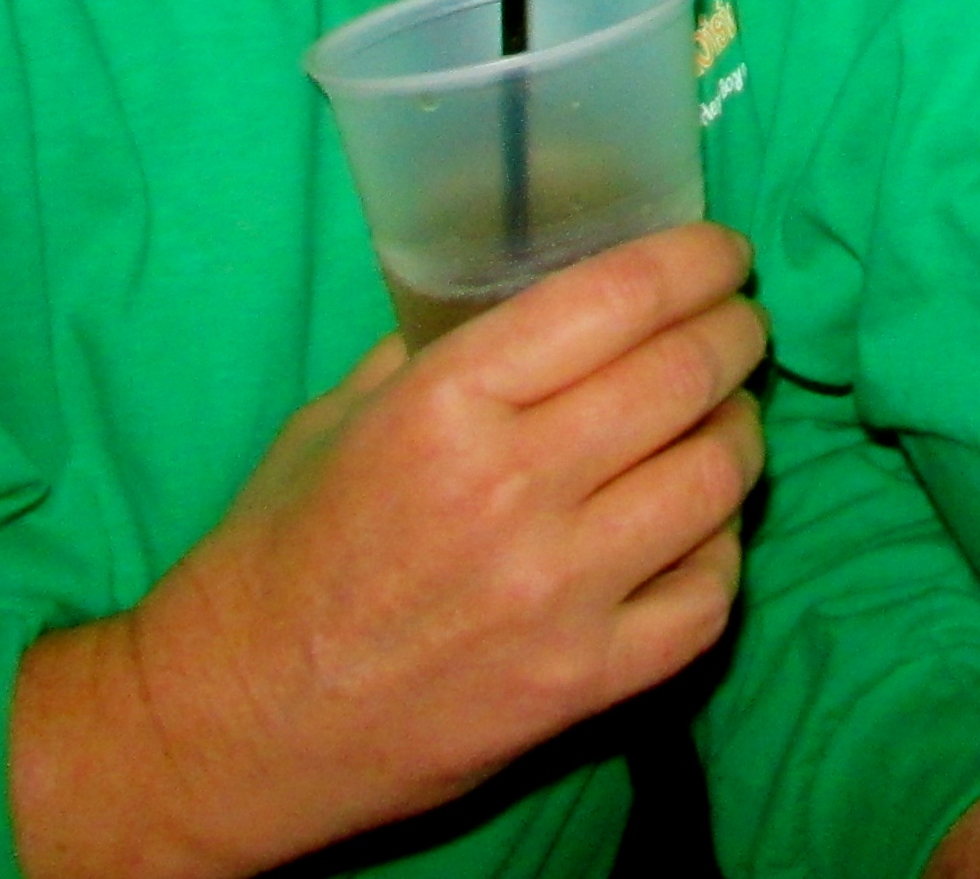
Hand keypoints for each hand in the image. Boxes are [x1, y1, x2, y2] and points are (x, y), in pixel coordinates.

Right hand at [11, 223, 763, 878]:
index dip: (695, 260)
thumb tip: (551, 289)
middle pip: (685, 376)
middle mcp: (512, 490)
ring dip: (740, 430)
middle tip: (738, 326)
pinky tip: (700, 525)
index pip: (617, 299)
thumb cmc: (280, 554)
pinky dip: (721, 547)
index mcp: (446, 406)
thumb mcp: (341, 415)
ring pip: (716, 478)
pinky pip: (709, 595)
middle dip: (734, 333)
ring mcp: (559, 594)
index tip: (722, 253)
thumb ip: (446, 348)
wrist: (239, 726)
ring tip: (726, 416)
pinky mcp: (586, 683)